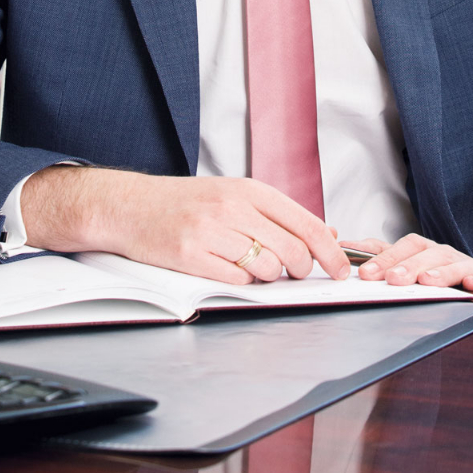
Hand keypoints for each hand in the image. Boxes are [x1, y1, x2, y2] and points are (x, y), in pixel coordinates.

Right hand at [21, 167, 351, 285]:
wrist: (131, 205)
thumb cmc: (185, 203)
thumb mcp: (233, 195)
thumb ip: (277, 214)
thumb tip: (325, 234)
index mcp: (249, 190)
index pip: (306, 223)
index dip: (331, 253)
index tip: (341, 271)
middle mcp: (233, 207)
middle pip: (293, 251)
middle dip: (300, 271)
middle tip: (291, 274)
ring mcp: (211, 232)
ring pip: (266, 269)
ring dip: (266, 277)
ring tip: (246, 265)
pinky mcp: (190, 256)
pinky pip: (235, 280)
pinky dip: (238, 282)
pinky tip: (225, 268)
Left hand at [342, 233, 472, 293]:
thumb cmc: (441, 271)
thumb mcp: (411, 263)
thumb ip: (381, 255)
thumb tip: (347, 248)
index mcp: (422, 250)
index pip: (401, 247)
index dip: (383, 258)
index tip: (364, 274)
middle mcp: (441, 253)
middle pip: (424, 253)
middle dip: (407, 265)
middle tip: (392, 279)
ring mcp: (464, 264)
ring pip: (451, 263)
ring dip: (439, 272)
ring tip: (426, 281)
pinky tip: (470, 285)